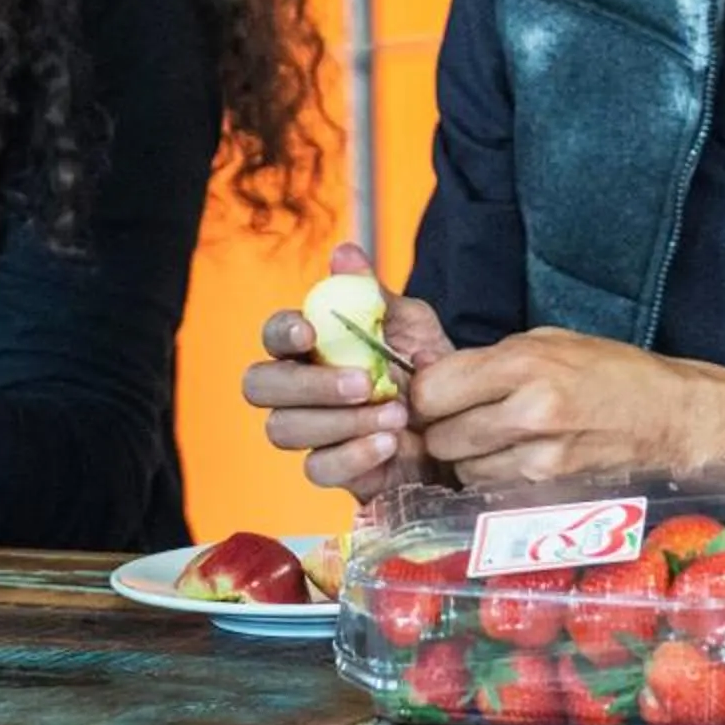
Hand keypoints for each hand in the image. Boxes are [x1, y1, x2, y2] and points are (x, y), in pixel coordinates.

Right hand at [242, 243, 456, 497]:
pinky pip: (318, 469)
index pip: (273, 335)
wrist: (464, 422)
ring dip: (340, 421)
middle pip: (261, 387)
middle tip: (362, 383)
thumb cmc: (427, 367)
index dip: (282, 333)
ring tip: (396, 412)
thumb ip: (373, 295)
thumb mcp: (411, 324)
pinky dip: (354, 455)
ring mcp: (313, 432)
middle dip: (307, 385)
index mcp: (313, 346)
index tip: (309, 333)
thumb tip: (344, 254)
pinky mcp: (334, 470)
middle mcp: (300, 389)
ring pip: (284, 429)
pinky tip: (389, 443)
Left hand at [410, 328, 724, 488]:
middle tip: (466, 418)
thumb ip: (492, 362)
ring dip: (467, 458)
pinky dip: (492, 480)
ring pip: (461, 470)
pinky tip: (516, 461)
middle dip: (443, 428)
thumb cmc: (613, 373)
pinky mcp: (549, 494)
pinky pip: (490, 491)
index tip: (437, 393)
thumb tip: (431, 379)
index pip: (430, 390)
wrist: (675, 418)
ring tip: (500, 438)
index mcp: (525, 364)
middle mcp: (528, 413)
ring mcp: (539, 460)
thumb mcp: (552, 343)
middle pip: (439, 435)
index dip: (425, 394)